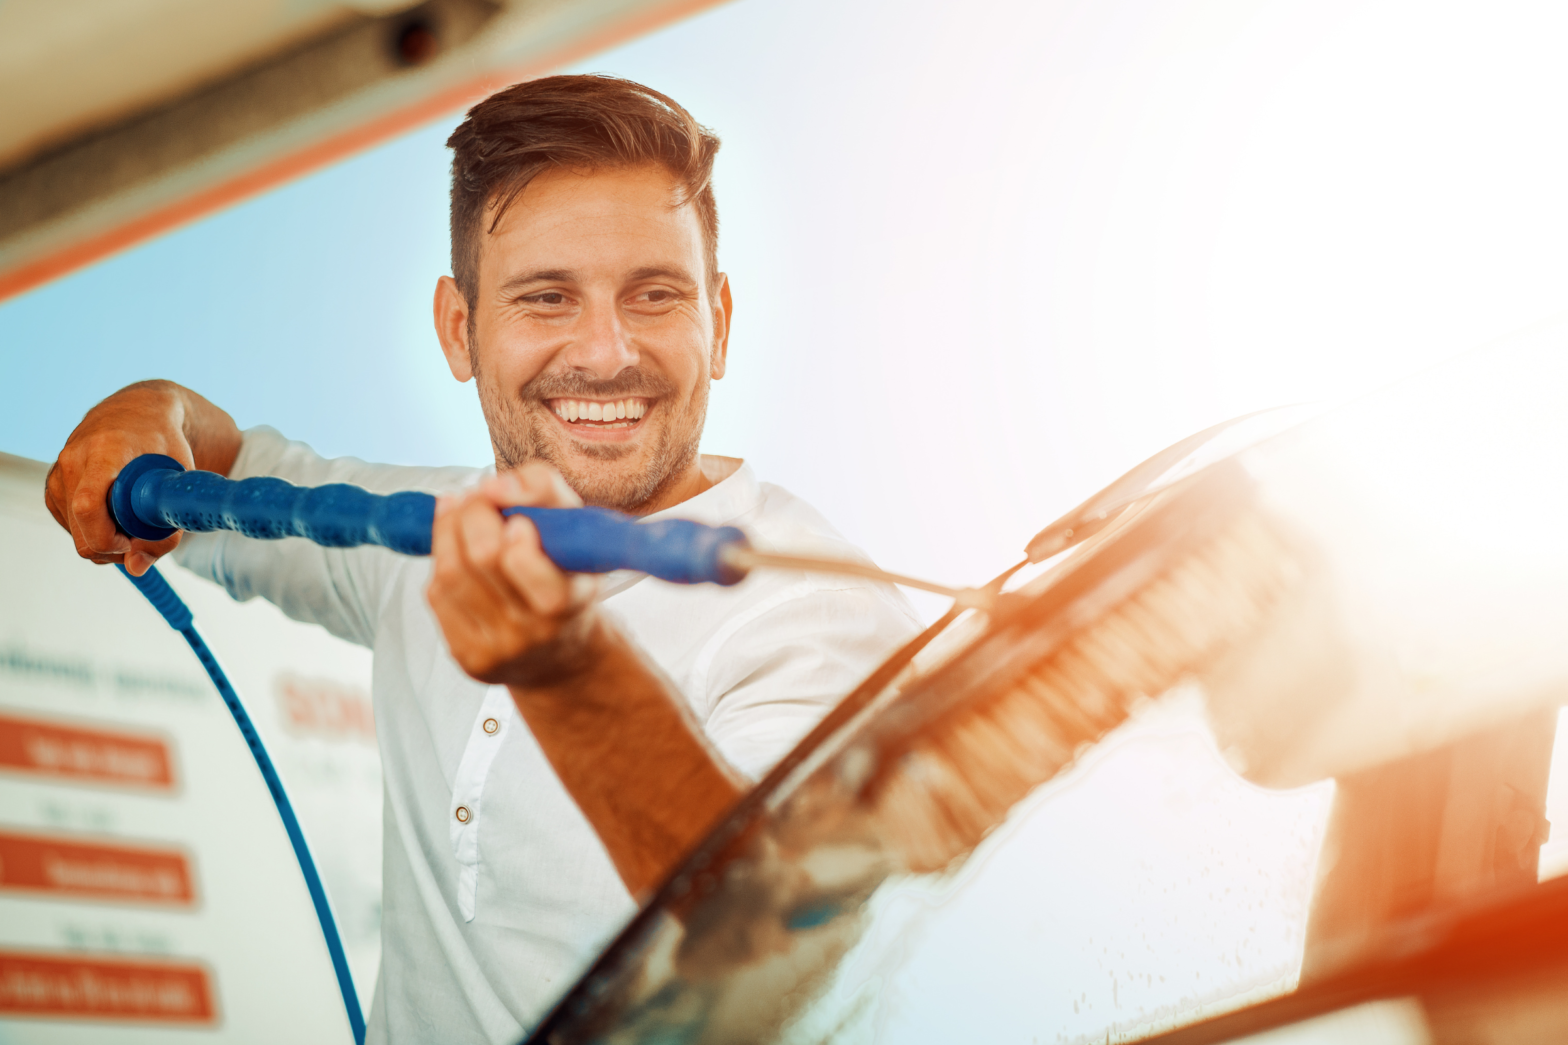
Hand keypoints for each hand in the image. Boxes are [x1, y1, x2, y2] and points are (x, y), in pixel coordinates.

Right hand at [45, 381, 239, 575]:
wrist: (136, 412)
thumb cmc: (163, 442)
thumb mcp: (178, 479)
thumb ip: (165, 530)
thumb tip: (136, 568)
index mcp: (104, 451)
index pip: (88, 505)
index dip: (110, 538)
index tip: (135, 541)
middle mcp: (72, 460)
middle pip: (81, 532)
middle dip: (114, 548)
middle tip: (143, 538)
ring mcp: (58, 475)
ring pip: (76, 536)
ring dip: (107, 541)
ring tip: (135, 519)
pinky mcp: (53, 487)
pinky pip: (71, 528)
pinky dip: (95, 531)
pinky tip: (116, 513)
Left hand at [426, 462, 601, 686]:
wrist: (560, 651)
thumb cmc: (566, 574)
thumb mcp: (575, 528)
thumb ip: (543, 489)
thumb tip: (493, 486)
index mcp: (572, 602)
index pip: (533, 571)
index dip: (516, 538)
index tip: (517, 519)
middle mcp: (537, 632)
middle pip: (484, 557)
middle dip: (474, 513)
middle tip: (479, 496)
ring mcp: (500, 650)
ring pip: (451, 574)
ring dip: (448, 530)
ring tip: (460, 511)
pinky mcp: (470, 658)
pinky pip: (437, 597)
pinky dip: (441, 563)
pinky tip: (455, 550)